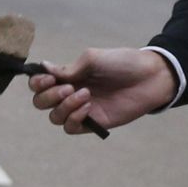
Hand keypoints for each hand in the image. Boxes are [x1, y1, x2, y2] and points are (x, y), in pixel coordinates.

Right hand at [29, 47, 176, 134]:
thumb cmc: (123, 63)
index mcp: (69, 75)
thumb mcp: (94, 58)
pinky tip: (88, 107)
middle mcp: (71, 93)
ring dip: (64, 106)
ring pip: (54, 117)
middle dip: (48, 96)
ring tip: (85, 94)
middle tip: (68, 87)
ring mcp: (81, 109)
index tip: (49, 78)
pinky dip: (74, 118)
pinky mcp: (93, 122)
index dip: (37, 83)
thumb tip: (45, 67)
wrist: (149, 77)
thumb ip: (69, 68)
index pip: (40, 84)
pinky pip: (70, 127)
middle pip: (41, 102)